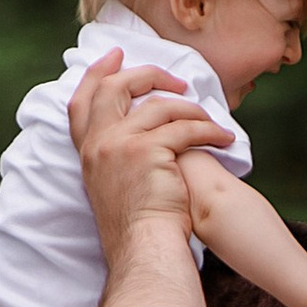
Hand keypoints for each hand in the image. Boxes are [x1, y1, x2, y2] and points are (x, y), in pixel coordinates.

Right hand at [69, 55, 232, 267]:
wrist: (144, 249)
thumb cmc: (137, 228)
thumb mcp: (112, 186)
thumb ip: (114, 157)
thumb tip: (137, 138)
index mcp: (87, 152)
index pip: (81, 101)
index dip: (96, 74)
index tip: (113, 57)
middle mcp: (99, 144)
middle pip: (115, 87)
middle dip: (146, 74)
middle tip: (177, 79)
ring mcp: (121, 145)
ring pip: (159, 106)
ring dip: (191, 109)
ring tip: (210, 121)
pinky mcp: (149, 151)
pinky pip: (185, 128)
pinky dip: (209, 131)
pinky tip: (224, 139)